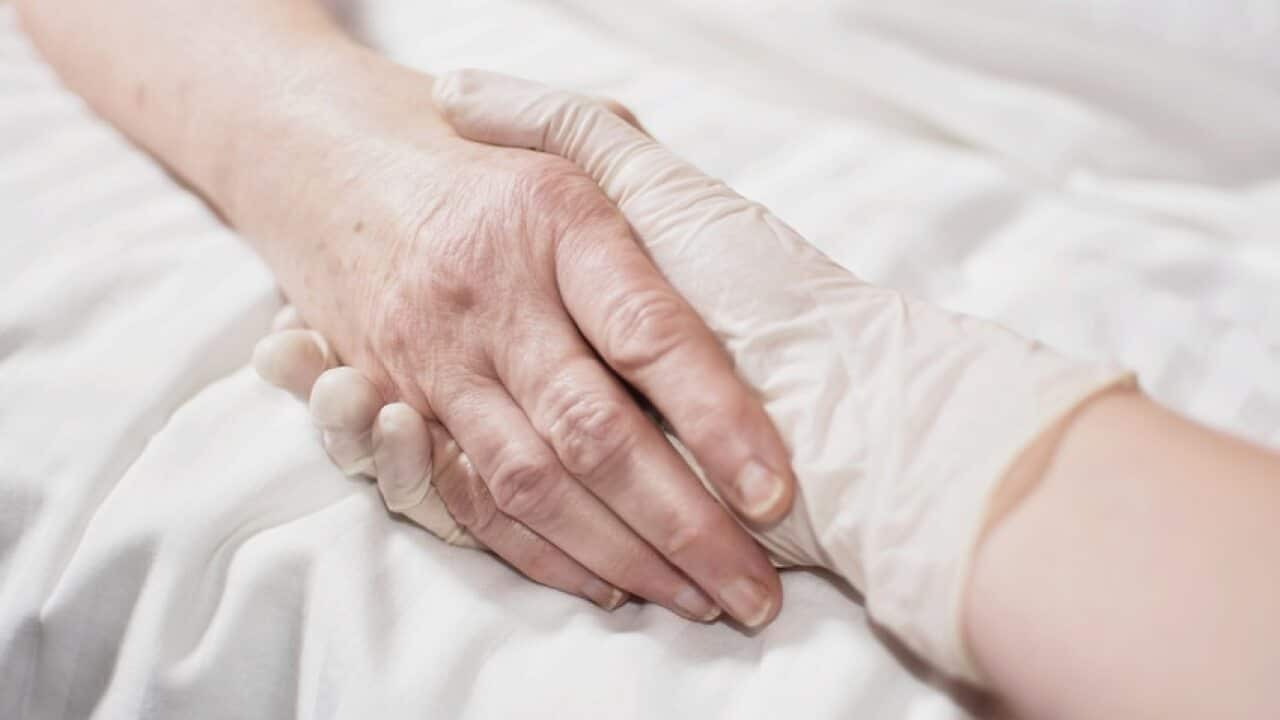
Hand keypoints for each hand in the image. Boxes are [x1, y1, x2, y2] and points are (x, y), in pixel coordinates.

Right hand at [260, 76, 793, 626]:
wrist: (330, 161)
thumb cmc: (485, 163)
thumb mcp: (568, 143)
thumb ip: (654, 185)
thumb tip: (742, 268)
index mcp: (556, 221)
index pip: (648, 334)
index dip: (717, 418)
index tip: (774, 490)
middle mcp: (491, 295)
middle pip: (594, 430)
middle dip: (682, 524)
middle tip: (755, 592)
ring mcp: (436, 357)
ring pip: (532, 482)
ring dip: (622, 556)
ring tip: (701, 598)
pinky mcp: (399, 403)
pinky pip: (470, 498)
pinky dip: (544, 554)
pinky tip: (611, 584)